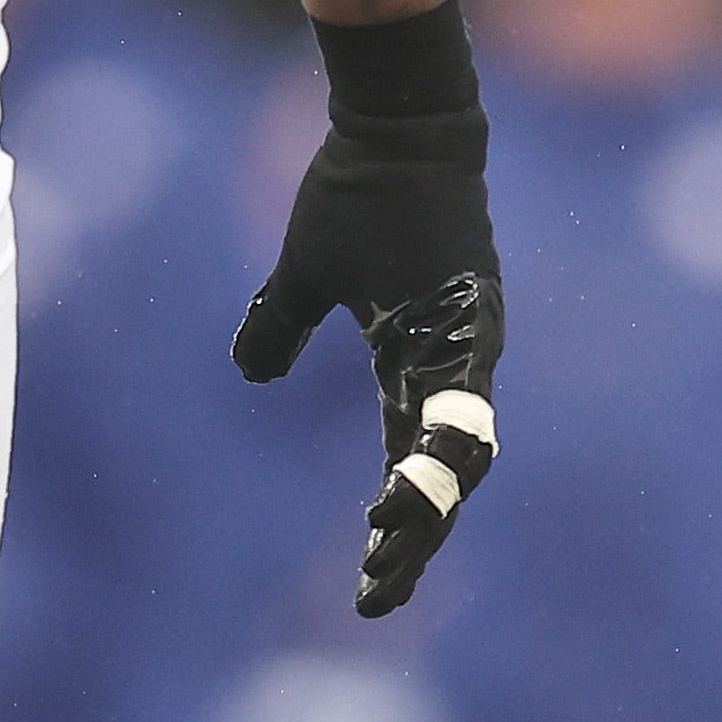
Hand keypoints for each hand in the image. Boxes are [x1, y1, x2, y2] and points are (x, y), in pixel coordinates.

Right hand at [233, 7, 503, 618]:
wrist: (394, 125)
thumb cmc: (360, 192)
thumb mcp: (305, 272)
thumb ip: (280, 326)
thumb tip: (249, 372)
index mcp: (413, 369)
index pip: (410, 470)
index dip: (398, 531)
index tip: (373, 589)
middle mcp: (451, 369)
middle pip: (442, 479)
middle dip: (414, 542)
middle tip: (382, 596)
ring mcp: (468, 344)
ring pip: (459, 447)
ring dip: (427, 501)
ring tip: (393, 546)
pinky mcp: (472, 313)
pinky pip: (464, 385)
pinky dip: (444, 431)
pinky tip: (421, 478)